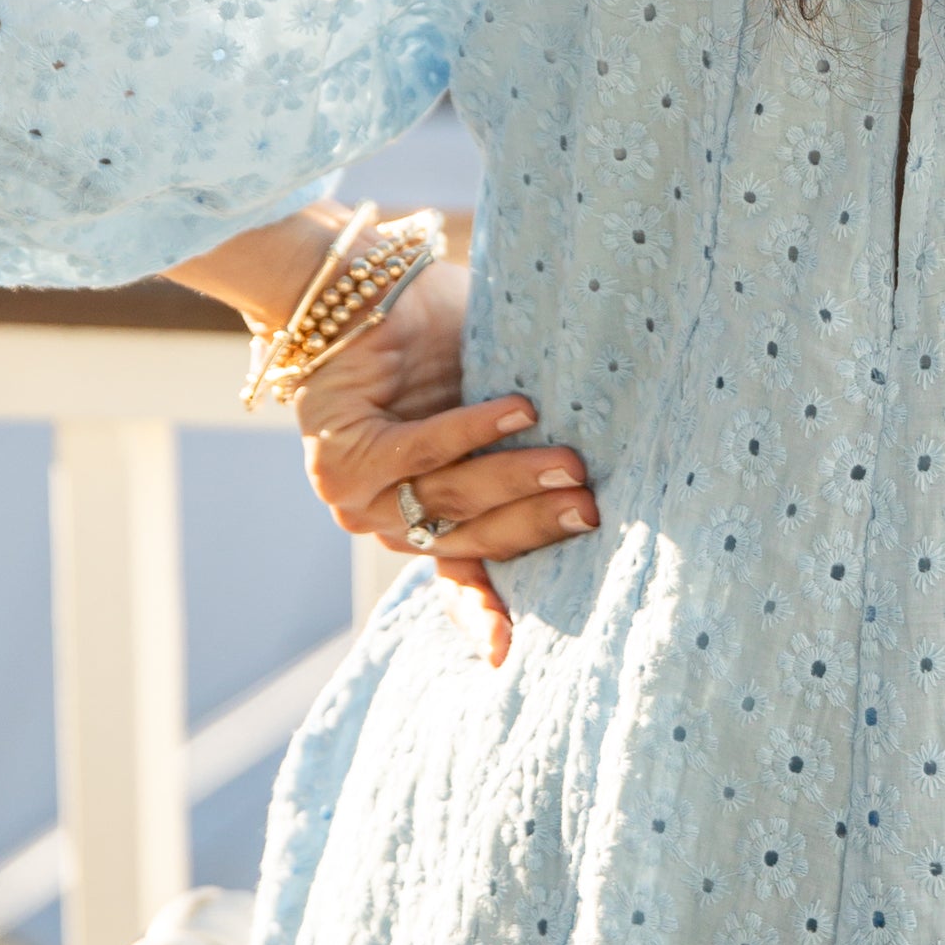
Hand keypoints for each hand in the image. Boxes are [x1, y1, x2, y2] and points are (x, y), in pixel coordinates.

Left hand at [292, 260, 594, 664]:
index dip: (488, 613)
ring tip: (571, 460)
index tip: (510, 653)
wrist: (355, 292)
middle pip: (473, 535)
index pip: (463, 578)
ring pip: (450, 496)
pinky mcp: (344, 456)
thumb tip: (600, 470)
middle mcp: (390, 520)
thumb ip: (525, 442)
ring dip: (515, 478)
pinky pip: (421, 450)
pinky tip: (520, 410)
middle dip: (538, 523)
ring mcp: (359, 497)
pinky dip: (473, 430)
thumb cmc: (433, 343)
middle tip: (593, 505)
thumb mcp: (490, 400)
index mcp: (425, 522)